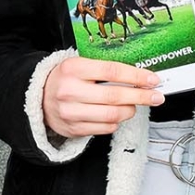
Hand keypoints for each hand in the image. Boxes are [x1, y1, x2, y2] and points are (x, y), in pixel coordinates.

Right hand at [41, 57, 162, 138]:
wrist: (39, 98)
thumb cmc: (64, 79)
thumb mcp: (80, 66)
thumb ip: (105, 70)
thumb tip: (138, 77)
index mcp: (73, 69)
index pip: (112, 71)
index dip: (136, 76)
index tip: (152, 79)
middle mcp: (70, 91)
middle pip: (115, 96)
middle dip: (141, 96)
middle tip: (156, 96)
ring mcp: (71, 112)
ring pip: (113, 115)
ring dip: (130, 110)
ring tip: (133, 105)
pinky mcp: (74, 129)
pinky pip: (106, 128)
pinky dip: (116, 121)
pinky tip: (115, 114)